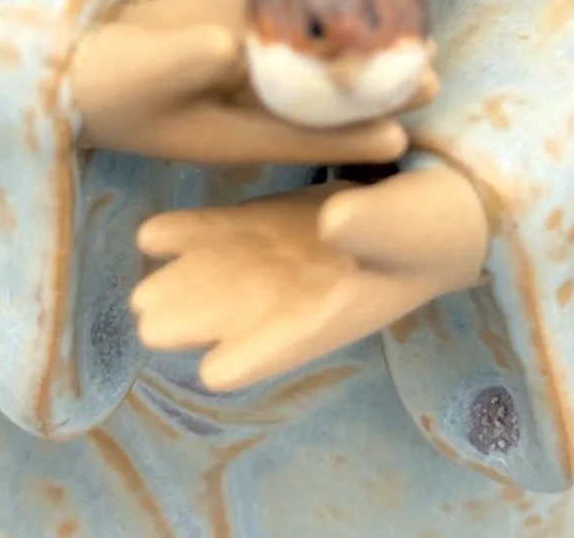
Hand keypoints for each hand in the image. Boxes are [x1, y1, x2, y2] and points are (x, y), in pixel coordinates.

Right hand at [69, 0, 437, 164]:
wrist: (77, 57)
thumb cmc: (106, 83)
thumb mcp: (143, 75)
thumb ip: (188, 61)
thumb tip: (237, 46)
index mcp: (235, 131)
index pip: (304, 137)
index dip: (351, 137)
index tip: (401, 137)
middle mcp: (252, 101)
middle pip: (324, 97)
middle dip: (375, 88)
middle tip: (433, 76)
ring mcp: (247, 62)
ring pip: (313, 56)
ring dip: (360, 47)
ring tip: (415, 34)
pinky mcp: (236, 25)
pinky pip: (286, 19)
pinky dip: (320, 10)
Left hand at [130, 165, 488, 390]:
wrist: (432, 201)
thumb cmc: (431, 224)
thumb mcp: (412, 221)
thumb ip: (375, 225)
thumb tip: (331, 223)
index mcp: (340, 306)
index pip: (293, 340)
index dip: (256, 356)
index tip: (215, 371)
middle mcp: (299, 292)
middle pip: (241, 316)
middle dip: (197, 325)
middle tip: (151, 329)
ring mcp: (279, 259)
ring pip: (223, 278)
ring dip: (181, 289)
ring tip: (140, 297)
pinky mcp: (270, 223)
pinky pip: (223, 233)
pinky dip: (187, 236)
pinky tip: (149, 236)